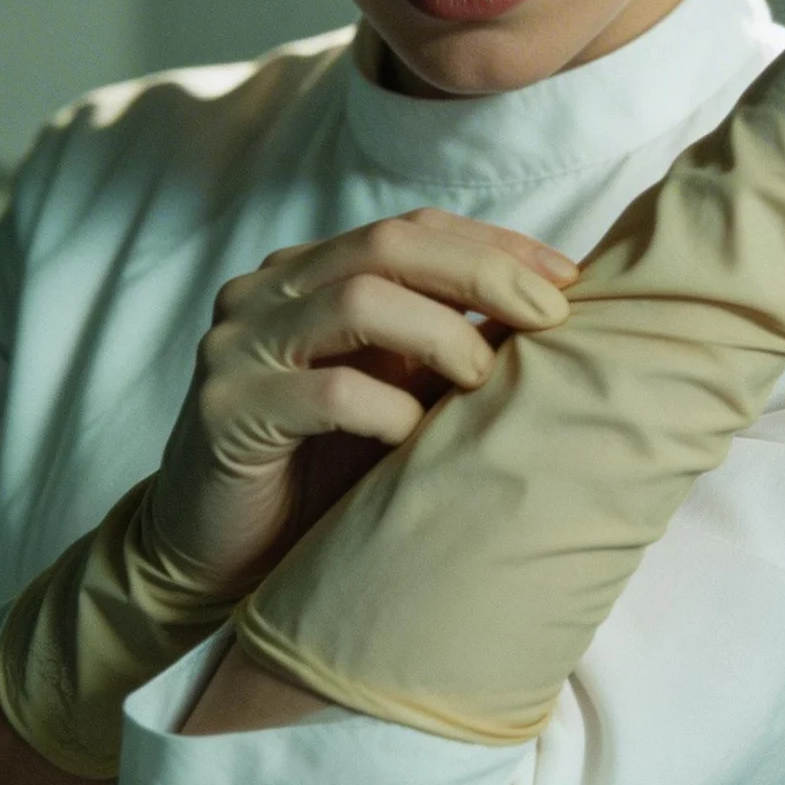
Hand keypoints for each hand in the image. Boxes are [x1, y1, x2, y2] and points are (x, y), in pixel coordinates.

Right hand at [144, 210, 577, 598]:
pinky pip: (326, 393)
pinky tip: (415, 438)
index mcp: (307, 275)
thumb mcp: (392, 395)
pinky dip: (389, 410)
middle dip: (483, 273)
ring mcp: (238, 346)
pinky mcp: (225, 411)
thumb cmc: (319, 473)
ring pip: (357, 300)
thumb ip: (442, 348)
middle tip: (551, 316)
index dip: (494, 244)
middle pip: (388, 244)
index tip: (568, 279)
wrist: (216, 556)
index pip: (411, 228)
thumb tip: (551, 313)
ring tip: (483, 379)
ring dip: (442, 334)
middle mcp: (266, 292)